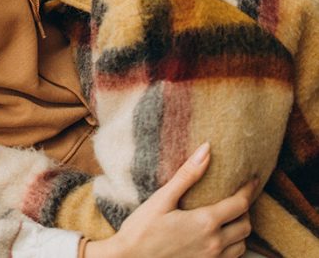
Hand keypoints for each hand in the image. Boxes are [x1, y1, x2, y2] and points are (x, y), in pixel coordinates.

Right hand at [86, 143, 255, 257]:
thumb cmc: (142, 228)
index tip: (254, 178)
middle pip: (246, 225)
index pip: (240, 204)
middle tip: (239, 195)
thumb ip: (187, 175)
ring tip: (230, 215)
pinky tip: (219, 236)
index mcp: (205, 222)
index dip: (249, 190)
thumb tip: (207, 150)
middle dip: (246, 209)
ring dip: (240, 229)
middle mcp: (214, 243)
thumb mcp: (162, 198)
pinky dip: (232, 245)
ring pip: (242, 245)